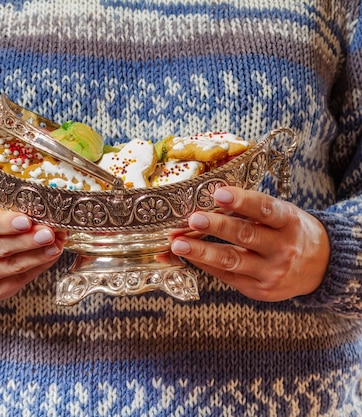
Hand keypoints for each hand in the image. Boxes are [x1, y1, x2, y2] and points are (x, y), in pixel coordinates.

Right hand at [0, 199, 64, 299]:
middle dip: (29, 240)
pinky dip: (40, 265)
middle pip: (2, 248)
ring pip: (15, 266)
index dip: (5, 223)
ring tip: (57, 244)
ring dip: (39, 254)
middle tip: (49, 232)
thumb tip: (39, 205)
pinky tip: (51, 254)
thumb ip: (3, 207)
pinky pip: (22, 277)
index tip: (25, 220)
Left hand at [169, 186, 329, 300]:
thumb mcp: (283, 215)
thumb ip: (253, 209)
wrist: (322, 268)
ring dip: (201, 252)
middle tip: (192, 219)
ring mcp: (271, 273)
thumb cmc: (292, 233)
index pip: (266, 209)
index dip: (242, 201)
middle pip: (246, 236)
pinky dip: (203, 265)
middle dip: (217, 227)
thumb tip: (210, 197)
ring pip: (232, 261)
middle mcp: (283, 249)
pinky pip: (226, 276)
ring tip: (178, 244)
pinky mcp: (259, 290)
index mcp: (290, 222)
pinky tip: (184, 256)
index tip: (219, 193)